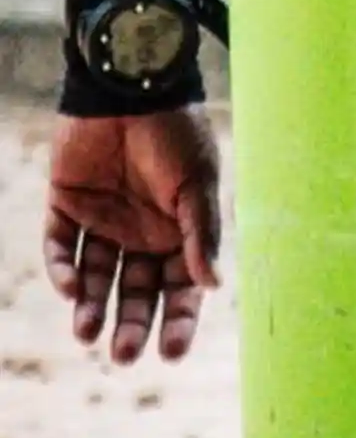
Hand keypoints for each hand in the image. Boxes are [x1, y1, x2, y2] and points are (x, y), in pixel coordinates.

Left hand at [45, 109, 221, 363]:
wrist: (131, 83)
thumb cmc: (176, 131)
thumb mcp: (197, 184)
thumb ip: (202, 234)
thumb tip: (214, 286)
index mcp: (179, 231)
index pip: (180, 289)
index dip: (177, 322)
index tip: (169, 354)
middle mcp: (140, 232)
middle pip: (135, 292)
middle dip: (130, 325)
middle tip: (122, 354)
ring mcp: (102, 220)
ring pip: (95, 277)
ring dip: (91, 308)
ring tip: (87, 334)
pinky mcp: (65, 204)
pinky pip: (60, 247)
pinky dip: (62, 270)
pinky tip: (71, 288)